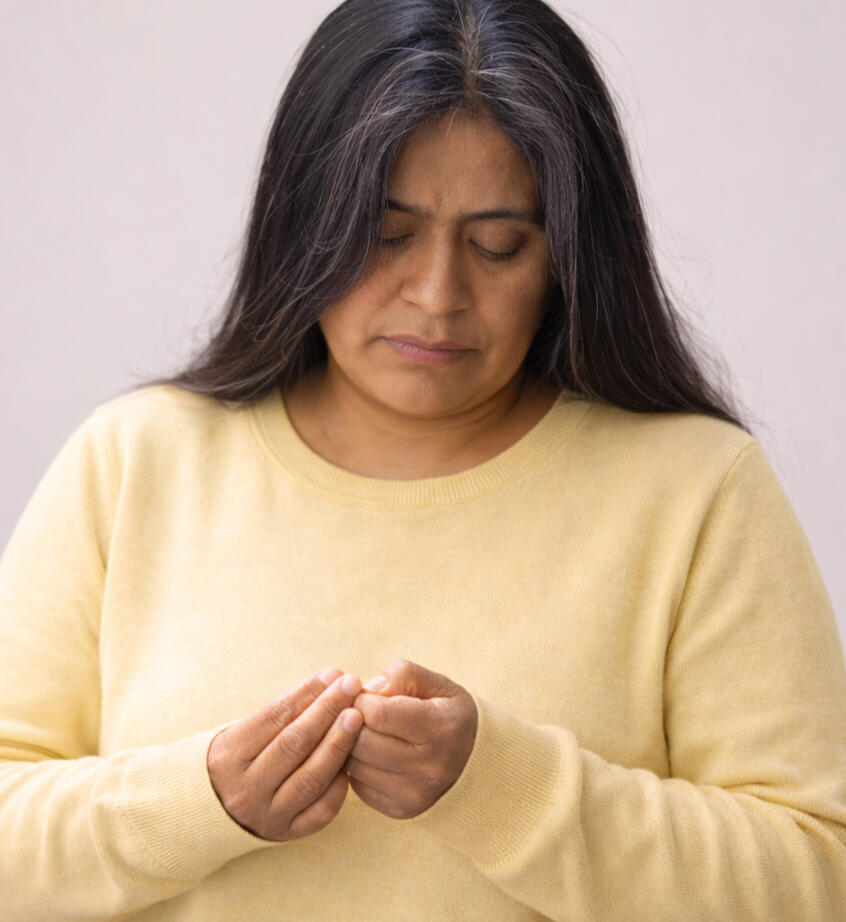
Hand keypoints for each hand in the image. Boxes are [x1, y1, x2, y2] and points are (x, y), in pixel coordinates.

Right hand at [207, 669, 362, 840]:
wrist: (213, 810)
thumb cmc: (240, 757)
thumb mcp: (247, 731)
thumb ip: (284, 711)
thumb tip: (330, 680)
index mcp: (230, 756)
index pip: (274, 717)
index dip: (306, 693)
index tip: (333, 674)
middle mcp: (246, 788)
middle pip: (294, 744)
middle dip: (327, 711)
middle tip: (351, 686)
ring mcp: (267, 815)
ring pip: (311, 777)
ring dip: (338, 743)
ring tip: (357, 717)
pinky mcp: (287, 834)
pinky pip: (321, 811)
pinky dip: (339, 785)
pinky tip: (352, 763)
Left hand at [346, 659, 477, 818]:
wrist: (474, 762)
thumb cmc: (448, 714)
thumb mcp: (436, 683)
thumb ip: (402, 675)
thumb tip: (367, 690)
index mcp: (441, 728)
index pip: (378, 714)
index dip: (361, 699)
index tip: (364, 694)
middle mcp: (430, 767)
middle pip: (362, 742)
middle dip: (351, 722)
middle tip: (357, 712)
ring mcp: (415, 793)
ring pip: (355, 766)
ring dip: (350, 745)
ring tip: (363, 731)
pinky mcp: (401, 809)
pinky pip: (358, 785)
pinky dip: (357, 767)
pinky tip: (370, 753)